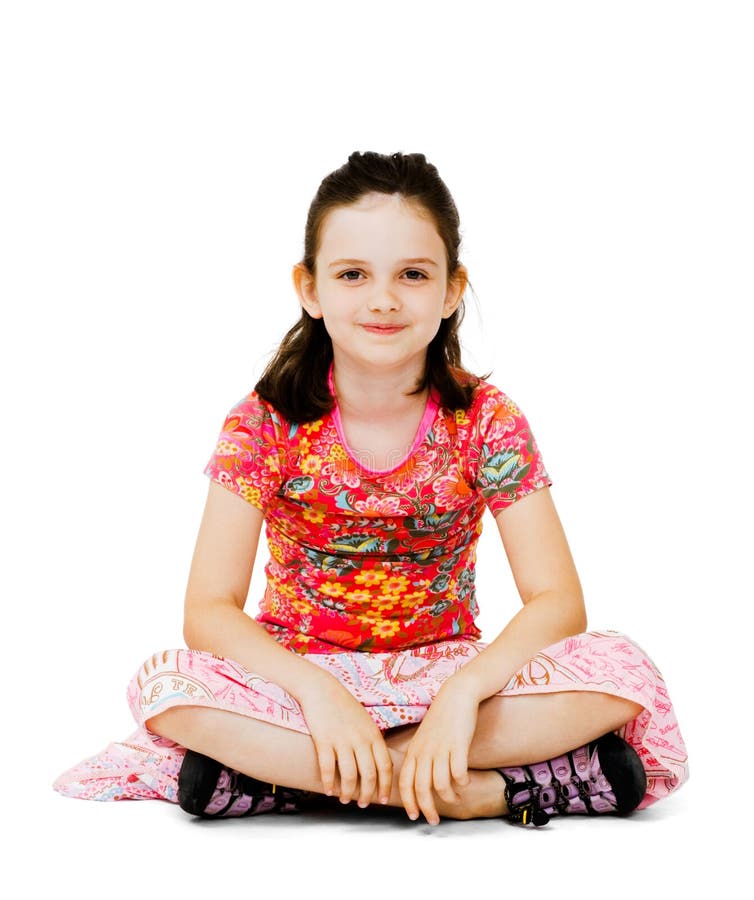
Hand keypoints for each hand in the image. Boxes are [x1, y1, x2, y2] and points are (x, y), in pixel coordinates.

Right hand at [298, 676, 392, 808]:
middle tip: (363, 803)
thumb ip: (372, 741)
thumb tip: (378, 764)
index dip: (385, 786)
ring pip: (349, 775)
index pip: (385, 766)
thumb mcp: (365, 721)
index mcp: (373, 734)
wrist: (321, 688)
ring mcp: (342, 740)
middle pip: (369, 774)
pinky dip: (329, 783)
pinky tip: (328, 790)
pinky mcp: (324, 740)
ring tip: (345, 799)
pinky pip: (328, 768)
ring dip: (348, 792)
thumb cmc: (343, 705)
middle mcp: (360, 739)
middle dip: (367, 794)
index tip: (382, 799)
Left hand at [398, 679, 478, 825]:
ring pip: (440, 785)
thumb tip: (419, 781)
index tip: (414, 816)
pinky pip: (459, 774)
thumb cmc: (441, 719)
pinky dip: (462, 783)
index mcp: (414, 750)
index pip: (405, 782)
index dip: (409, 802)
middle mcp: (425, 751)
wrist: (456, 695)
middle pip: (421, 788)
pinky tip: (465, 782)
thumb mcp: (424, 738)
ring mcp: (441, 749)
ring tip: (456, 798)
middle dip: (427, 809)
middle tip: (434, 820)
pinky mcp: (458, 745)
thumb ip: (420, 757)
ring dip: (449, 797)